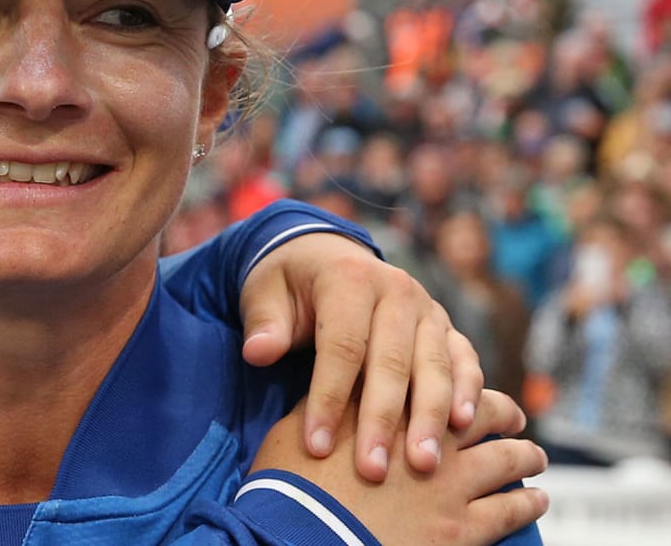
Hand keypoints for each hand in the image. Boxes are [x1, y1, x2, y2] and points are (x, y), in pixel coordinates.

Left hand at [241, 232, 483, 480]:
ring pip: (434, 366)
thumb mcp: (263, 293)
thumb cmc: (288, 284)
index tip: (317, 446)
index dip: (329, 398)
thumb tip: (258, 353)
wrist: (323, 254)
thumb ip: (264, 324)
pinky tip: (465, 426)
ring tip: (423, 464)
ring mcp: (427, 308)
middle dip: (382, 420)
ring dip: (430, 418)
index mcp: (349, 279)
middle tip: (373, 471)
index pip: (342, 346)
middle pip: (392, 362)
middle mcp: (396, 290)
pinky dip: (467, 391)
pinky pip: (464, 359)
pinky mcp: (446, 326)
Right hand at [251, 390, 547, 545]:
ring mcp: (449, 484)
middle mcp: (426, 439)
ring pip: (507, 461)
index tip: (463, 386)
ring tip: (535, 457)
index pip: (429, 382)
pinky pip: (510, 510)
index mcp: (387, 410)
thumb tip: (331, 387)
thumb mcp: (292, 433)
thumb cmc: (289, 487)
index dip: (452, 381)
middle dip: (502, 413)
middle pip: (480, 414)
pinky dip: (528, 503)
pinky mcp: (461, 527)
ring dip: (526, 456)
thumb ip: (320, 406)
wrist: (305, 535)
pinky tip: (538, 500)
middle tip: (513, 416)